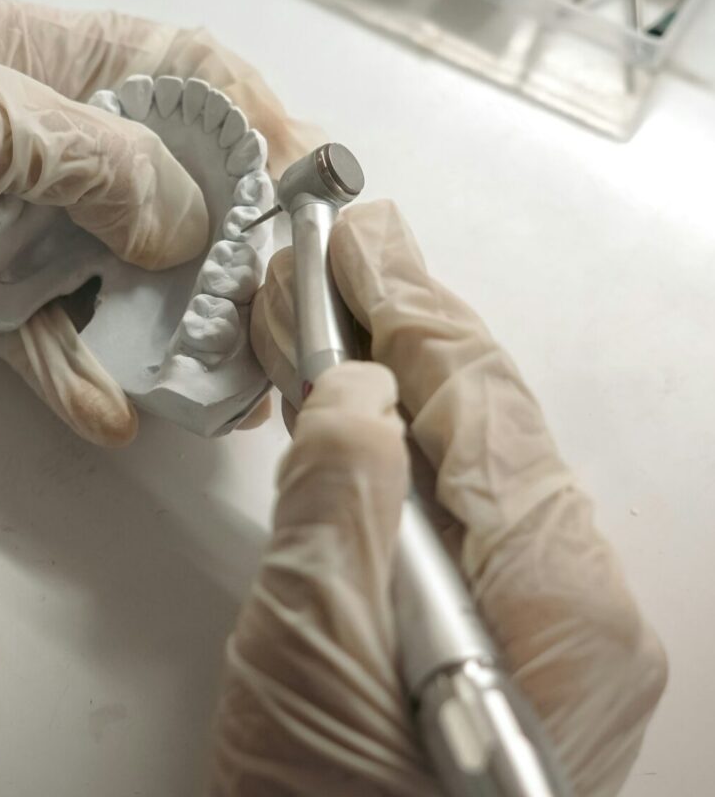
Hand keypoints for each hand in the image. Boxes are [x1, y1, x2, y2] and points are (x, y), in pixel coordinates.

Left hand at [0, 0, 312, 444]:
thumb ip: (97, 163)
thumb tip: (189, 225)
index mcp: (52, 65)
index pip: (181, 73)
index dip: (248, 117)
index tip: (301, 174)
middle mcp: (46, 142)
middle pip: (165, 189)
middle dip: (222, 246)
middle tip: (267, 301)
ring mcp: (16, 221)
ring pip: (116, 276)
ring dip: (162, 329)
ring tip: (212, 383)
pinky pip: (46, 336)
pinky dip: (76, 376)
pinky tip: (108, 414)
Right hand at [210, 200, 666, 795]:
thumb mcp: (315, 653)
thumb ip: (341, 503)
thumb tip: (357, 390)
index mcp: (559, 599)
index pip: (481, 403)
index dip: (412, 307)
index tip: (360, 236)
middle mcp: (575, 597)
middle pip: (486, 416)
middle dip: (406, 322)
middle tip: (348, 246)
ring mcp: (540, 614)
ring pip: (464, 450)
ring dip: (390, 373)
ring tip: (331, 306)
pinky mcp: (490, 628)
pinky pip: (444, 498)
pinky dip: (387, 438)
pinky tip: (348, 401)